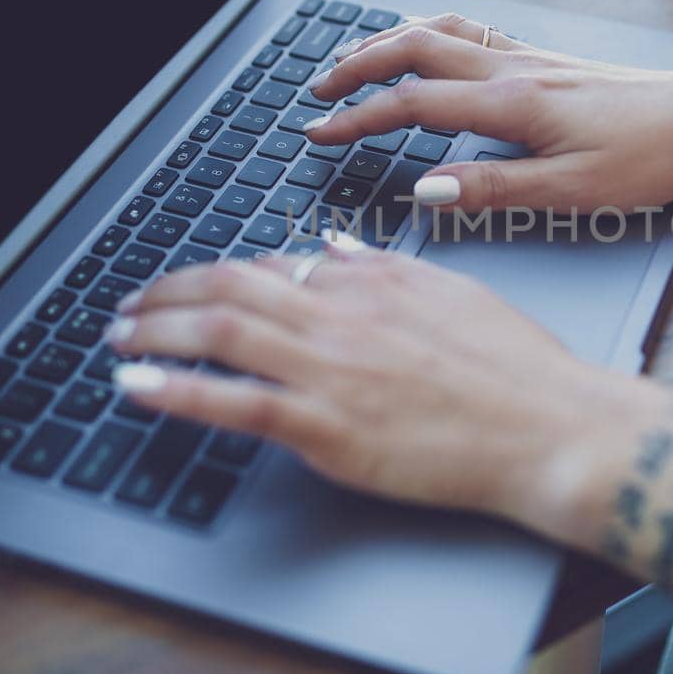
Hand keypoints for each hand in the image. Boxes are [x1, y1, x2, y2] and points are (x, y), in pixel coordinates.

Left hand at [106, 250, 669, 543]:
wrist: (554, 427)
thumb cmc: (519, 370)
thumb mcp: (452, 294)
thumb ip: (383, 268)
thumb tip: (333, 246)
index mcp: (374, 281)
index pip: (273, 265)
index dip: (217, 275)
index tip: (190, 287)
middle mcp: (344, 315)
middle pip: (230, 287)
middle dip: (167, 293)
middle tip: (131, 308)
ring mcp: (333, 369)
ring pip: (220, 331)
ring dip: (155, 330)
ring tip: (118, 338)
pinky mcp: (330, 427)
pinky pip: (234, 402)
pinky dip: (176, 389)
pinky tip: (137, 387)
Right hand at [304, 12, 672, 211]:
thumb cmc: (650, 158)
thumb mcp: (575, 192)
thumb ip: (495, 190)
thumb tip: (428, 189)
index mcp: (513, 104)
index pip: (414, 104)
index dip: (360, 119)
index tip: (318, 133)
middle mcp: (514, 69)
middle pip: (414, 49)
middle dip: (356, 66)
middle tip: (316, 90)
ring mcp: (530, 58)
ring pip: (440, 32)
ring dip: (388, 42)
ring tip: (351, 61)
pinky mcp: (546, 60)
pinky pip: (470, 32)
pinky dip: (428, 33)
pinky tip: (424, 44)